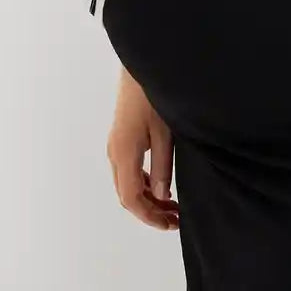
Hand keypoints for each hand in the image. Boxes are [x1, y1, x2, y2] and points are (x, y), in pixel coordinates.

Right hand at [107, 66, 179, 231]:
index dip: (149, 216)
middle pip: (127, 195)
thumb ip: (162, 166)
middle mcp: (114, 153)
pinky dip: (144, 184)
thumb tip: (161, 196)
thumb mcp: (165, 133)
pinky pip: (129, 171)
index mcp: (123, 153)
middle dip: (150, 211)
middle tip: (176, 219)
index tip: (170, 224)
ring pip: (127, 184)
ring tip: (173, 207)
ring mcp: (115, 146)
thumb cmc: (154, 96)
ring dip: (148, 199)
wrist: (141, 66)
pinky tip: (161, 187)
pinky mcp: (121, 139)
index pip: (131, 198)